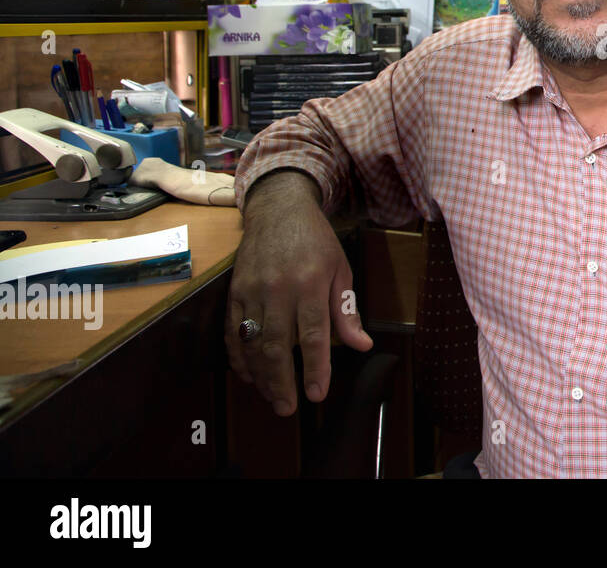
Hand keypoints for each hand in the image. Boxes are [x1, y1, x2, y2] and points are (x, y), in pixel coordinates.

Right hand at [226, 171, 372, 415]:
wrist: (279, 210)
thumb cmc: (316, 241)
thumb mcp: (340, 270)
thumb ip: (346, 311)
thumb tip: (362, 345)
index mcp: (310, 283)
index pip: (313, 335)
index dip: (315, 368)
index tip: (316, 394)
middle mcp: (279, 289)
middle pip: (277, 346)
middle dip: (282, 382)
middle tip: (288, 408)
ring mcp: (252, 291)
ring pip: (252, 343)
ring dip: (260, 376)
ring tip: (271, 397)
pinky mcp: (234, 292)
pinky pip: (232, 331)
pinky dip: (238, 357)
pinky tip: (248, 375)